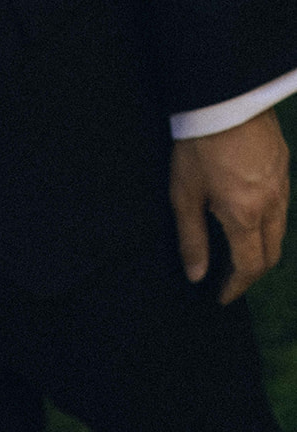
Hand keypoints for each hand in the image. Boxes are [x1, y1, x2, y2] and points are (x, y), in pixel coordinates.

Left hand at [169, 109, 290, 304]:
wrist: (225, 96)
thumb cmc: (200, 146)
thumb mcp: (185, 196)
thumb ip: (192, 240)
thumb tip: (197, 275)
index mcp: (246, 215)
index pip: (249, 267)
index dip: (236, 288)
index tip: (221, 298)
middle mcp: (271, 203)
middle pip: (271, 254)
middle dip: (252, 274)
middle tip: (230, 281)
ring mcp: (282, 183)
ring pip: (280, 230)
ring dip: (261, 249)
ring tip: (237, 254)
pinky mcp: (283, 165)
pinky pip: (282, 206)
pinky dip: (268, 224)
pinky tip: (248, 221)